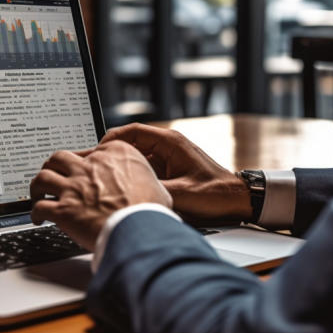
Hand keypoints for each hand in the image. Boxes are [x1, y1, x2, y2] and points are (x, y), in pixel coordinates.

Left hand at [29, 140, 172, 249]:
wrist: (140, 229)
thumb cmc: (151, 210)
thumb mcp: (157, 185)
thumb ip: (146, 181)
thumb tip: (151, 191)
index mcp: (115, 155)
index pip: (91, 151)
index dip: (83, 162)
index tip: (82, 169)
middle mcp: (91, 166)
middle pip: (60, 157)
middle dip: (54, 166)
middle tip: (54, 174)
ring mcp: (74, 187)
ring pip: (43, 177)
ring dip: (37, 185)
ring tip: (38, 192)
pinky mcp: (64, 209)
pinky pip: (40, 206)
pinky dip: (35, 212)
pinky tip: (38, 217)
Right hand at [101, 123, 251, 220]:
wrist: (238, 201)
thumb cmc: (216, 194)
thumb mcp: (181, 194)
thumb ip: (152, 190)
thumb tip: (126, 192)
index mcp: (170, 143)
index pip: (132, 131)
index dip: (110, 140)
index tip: (96, 152)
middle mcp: (168, 146)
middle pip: (131, 143)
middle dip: (111, 154)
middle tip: (94, 167)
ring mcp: (169, 157)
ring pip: (136, 157)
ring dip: (122, 166)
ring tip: (105, 179)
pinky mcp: (170, 170)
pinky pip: (145, 168)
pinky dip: (133, 176)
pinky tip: (124, 189)